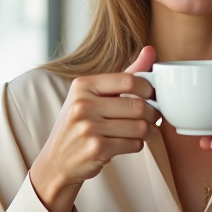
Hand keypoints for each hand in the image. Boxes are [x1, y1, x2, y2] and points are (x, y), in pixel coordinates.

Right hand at [30, 47, 158, 211]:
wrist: (57, 160)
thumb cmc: (79, 124)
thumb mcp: (93, 95)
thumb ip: (124, 75)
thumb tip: (150, 51)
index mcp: (83, 85)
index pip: (128, 80)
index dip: (148, 88)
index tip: (152, 95)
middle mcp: (83, 105)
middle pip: (137, 105)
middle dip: (153, 113)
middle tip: (154, 116)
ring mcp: (89, 128)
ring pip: (139, 127)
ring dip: (149, 131)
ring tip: (146, 130)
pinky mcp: (97, 149)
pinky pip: (134, 144)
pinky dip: (138, 144)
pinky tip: (130, 142)